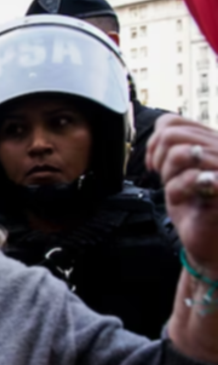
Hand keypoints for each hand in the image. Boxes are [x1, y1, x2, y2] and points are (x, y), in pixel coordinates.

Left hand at [147, 114, 217, 271]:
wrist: (209, 243)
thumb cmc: (195, 207)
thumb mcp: (178, 169)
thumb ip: (173, 144)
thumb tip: (159, 133)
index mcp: (212, 140)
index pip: (172, 121)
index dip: (153, 143)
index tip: (154, 164)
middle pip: (171, 135)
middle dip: (160, 161)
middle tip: (169, 180)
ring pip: (179, 152)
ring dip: (169, 176)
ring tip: (181, 190)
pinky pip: (191, 177)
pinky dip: (177, 190)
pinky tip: (186, 200)